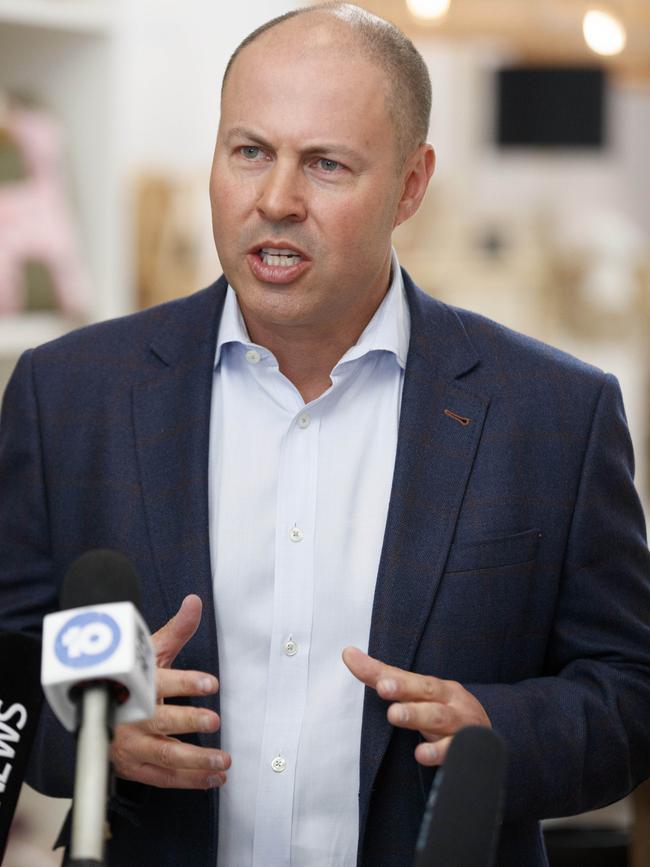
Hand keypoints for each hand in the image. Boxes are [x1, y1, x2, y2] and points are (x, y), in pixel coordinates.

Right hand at [110, 594, 230, 788]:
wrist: (95, 709)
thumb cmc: (130, 678)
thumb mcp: (150, 651)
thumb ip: (177, 630)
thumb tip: (195, 602)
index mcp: (136, 684)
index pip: (161, 681)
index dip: (186, 682)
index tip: (212, 683)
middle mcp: (131, 716)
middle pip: (160, 720)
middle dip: (188, 721)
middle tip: (214, 720)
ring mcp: (131, 745)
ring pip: (163, 754)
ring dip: (195, 760)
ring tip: (222, 760)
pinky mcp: (134, 768)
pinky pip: (164, 778)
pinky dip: (190, 780)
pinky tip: (214, 778)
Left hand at [342, 647, 489, 765]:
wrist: (488, 740)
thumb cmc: (444, 711)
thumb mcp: (418, 695)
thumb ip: (383, 677)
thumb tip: (348, 653)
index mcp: (438, 688)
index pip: (412, 680)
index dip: (395, 679)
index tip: (377, 678)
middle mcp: (451, 703)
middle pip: (428, 694)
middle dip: (406, 691)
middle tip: (383, 688)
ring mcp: (461, 726)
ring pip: (440, 719)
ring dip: (418, 716)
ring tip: (396, 715)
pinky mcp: (467, 751)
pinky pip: (455, 751)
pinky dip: (439, 752)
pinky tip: (422, 755)